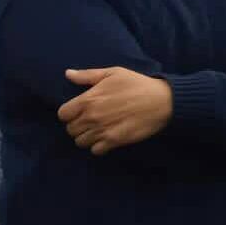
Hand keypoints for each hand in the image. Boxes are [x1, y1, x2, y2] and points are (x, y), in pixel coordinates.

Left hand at [58, 67, 173, 154]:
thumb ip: (87, 75)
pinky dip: (98, 147)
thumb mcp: (113, 73)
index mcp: (88, 99)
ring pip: (80, 142)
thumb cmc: (138, 84)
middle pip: (70, 130)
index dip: (69, 114)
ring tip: (97, 132)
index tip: (79, 112)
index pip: (63, 114)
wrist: (162, 101)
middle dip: (78, 126)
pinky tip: (106, 139)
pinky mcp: (115, 141)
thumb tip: (67, 74)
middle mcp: (91, 117)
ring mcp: (102, 131)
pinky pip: (95, 151)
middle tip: (90, 122)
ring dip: (87, 138)